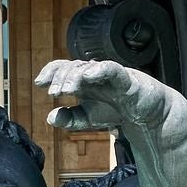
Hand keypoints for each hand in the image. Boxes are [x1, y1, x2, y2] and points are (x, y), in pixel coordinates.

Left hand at [36, 59, 165, 133]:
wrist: (148, 116)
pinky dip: (100, 70)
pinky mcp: (127, 78)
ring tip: (65, 91)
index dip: (51, 72)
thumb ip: (70, 119)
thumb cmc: (116, 111)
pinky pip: (112, 69)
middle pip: (73, 67)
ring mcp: (110, 75)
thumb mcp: (88, 119)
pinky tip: (88, 77)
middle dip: (60, 78)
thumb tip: (50, 118)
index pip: (63, 68)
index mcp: (83, 81)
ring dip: (74, 77)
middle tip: (53, 93)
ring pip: (89, 67)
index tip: (39, 83)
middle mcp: (94, 74)